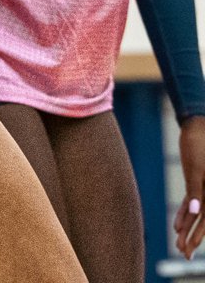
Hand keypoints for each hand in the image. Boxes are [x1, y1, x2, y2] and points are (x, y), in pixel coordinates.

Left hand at [176, 115, 204, 258]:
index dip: (198, 235)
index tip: (187, 249)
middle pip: (202, 220)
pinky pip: (191, 201)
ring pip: (196, 213)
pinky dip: (184, 213)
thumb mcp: (196, 168)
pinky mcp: (197, 181)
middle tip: (182, 254)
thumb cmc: (198, 143)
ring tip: (178, 244)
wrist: (197, 125)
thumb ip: (196, 191)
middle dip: (192, 237)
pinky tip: (177, 225)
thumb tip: (195, 212)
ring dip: (187, 228)